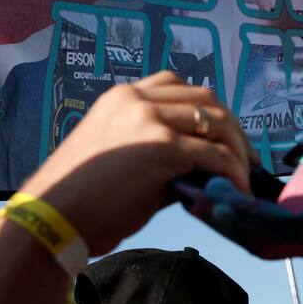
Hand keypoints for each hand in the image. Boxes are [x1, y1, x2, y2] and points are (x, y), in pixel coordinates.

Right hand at [21, 72, 251, 254]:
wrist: (55, 217)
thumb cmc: (84, 199)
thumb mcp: (123, 159)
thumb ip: (163, 154)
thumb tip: (206, 170)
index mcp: (123, 97)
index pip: (179, 87)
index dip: (210, 110)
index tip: (225, 139)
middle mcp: (137, 99)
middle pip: (206, 99)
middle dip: (233, 130)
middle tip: (248, 161)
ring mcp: (150, 118)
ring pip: (217, 123)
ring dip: (238, 152)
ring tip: (246, 179)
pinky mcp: (162, 146)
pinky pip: (216, 156)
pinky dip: (234, 174)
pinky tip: (238, 192)